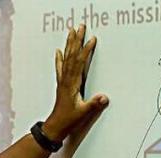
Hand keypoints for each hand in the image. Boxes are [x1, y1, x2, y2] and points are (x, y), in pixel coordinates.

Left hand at [42, 24, 108, 143]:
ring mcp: (63, 81)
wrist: (55, 126)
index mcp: (72, 84)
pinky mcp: (61, 85)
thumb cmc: (68, 120)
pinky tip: (58, 51)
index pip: (80, 63)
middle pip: (72, 56)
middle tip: (80, 27)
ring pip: (66, 59)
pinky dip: (59, 58)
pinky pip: (60, 68)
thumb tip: (104, 97)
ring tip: (70, 32)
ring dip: (69, 45)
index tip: (91, 39)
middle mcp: (66, 80)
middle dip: (76, 40)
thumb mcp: (83, 113)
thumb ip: (94, 105)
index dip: (86, 50)